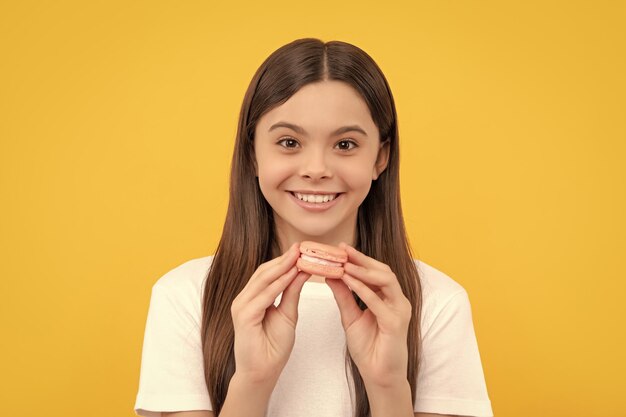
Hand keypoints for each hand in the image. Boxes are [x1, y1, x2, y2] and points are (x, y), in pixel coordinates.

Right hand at [230, 242, 310, 384]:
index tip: (302, 249)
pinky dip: (278, 284)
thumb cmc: (273, 347)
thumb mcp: (288, 314)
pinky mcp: (243, 316)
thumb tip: (303, 270)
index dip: (285, 260)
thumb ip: (292, 292)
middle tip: (302, 247)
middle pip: (264, 272)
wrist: (263, 373)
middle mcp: (243, 298)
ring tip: (299, 256)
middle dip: (284, 259)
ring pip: (263, 280)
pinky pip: (263, 296)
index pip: (268, 272)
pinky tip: (291, 275)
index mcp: (252, 297)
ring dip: (282, 267)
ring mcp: (241, 306)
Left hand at [325, 243, 411, 387]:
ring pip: (386, 281)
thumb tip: (331, 274)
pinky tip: (349, 280)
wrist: (378, 375)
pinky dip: (363, 289)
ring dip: (364, 270)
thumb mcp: (350, 317)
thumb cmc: (368, 347)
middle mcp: (397, 301)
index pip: (376, 271)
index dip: (359, 259)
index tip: (340, 249)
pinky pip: (379, 302)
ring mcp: (399, 311)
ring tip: (344, 263)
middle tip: (342, 250)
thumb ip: (343, 296)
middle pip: (383, 271)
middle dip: (362, 259)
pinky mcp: (396, 324)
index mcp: (388, 298)